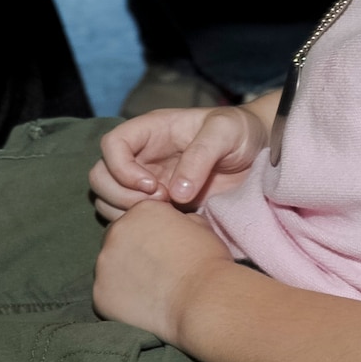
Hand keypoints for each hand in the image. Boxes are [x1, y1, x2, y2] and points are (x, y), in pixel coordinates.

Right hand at [90, 104, 265, 220]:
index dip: (122, 168)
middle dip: (121, 196)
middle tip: (161, 205)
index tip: (153, 186)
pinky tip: (173, 229)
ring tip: (168, 217)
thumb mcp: (225, 132)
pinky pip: (132, 221)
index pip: (111, 144)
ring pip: (109, 201)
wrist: (260, 155)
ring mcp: (149, 184)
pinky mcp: (161, 208)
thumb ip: (201, 155)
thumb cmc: (241, 132)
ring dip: (127, 214)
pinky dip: (141, 229)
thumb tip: (176, 193)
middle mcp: (143, 158)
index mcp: (151, 132)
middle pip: (100, 176)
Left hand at [93, 200, 236, 345]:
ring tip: (149, 293)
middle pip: (117, 240)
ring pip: (109, 268)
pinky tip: (141, 309)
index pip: (137, 220)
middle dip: (131, 255)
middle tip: (154, 275)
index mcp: (141, 210)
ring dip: (123, 277)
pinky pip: (105, 296)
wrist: (203, 300)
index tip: (163, 255)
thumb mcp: (200, 226)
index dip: (150, 238)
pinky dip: (119, 303)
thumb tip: (177, 223)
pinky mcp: (100, 293)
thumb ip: (180, 219)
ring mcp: (104, 262)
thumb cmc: (208, 263)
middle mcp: (116, 230)